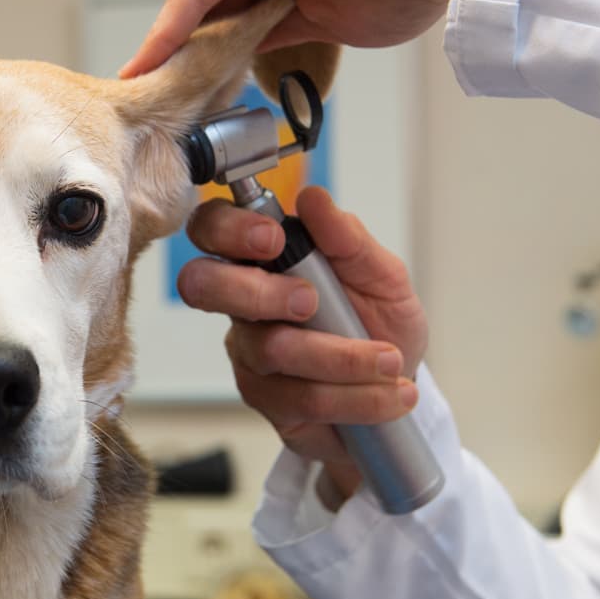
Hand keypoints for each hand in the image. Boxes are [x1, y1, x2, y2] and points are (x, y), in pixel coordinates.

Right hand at [177, 187, 427, 501]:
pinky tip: (388, 395)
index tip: (273, 239)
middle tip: (309, 301)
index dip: (227, 230)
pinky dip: (355, 396)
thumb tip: (313, 198)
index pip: (212, 229)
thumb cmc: (380, 321)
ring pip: (271, 349)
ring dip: (342, 356)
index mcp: (264, 258)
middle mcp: (243, 304)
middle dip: (256, 291)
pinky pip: (300, 397)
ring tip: (390, 361)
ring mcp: (249, 354)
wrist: (398, 386)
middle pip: (201, 285)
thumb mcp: (383, 275)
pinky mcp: (265, 400)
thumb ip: (348, 239)